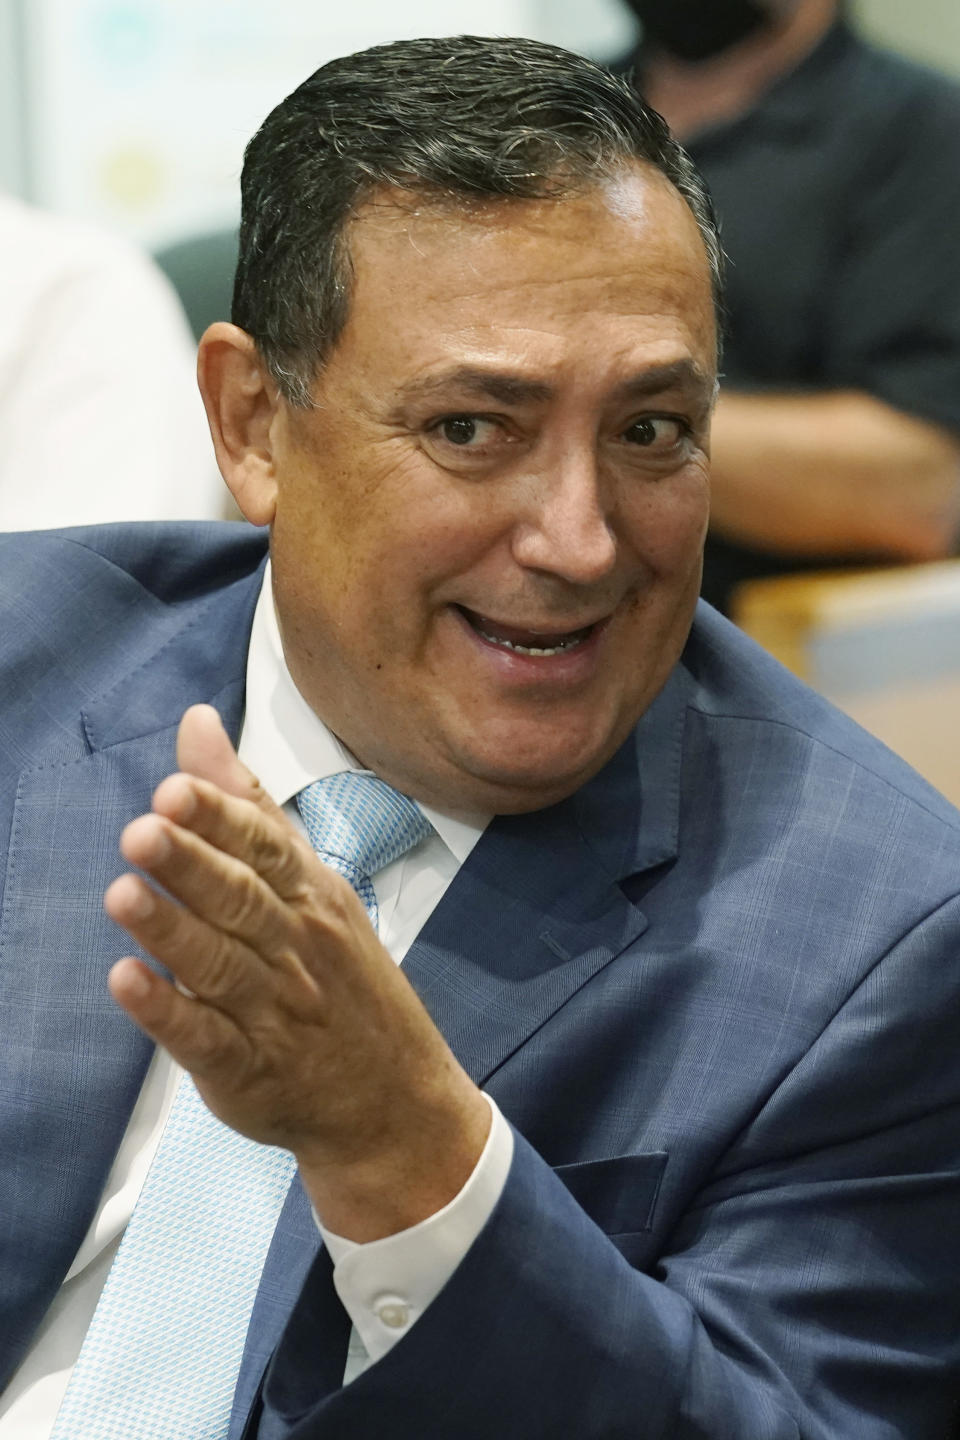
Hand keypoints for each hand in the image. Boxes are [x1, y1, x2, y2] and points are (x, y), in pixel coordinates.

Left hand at [105, 704, 489, 1239]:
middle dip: (192, 865)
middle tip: (142, 832)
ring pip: (220, 965)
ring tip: (123, 894)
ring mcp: (273, 1012)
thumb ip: (250, 807)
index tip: (175, 790)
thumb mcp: (313, 883)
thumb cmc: (343, 978)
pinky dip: (168, 1014)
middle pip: (241, 901)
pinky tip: (129, 983)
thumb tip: (196, 723)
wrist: (396, 1100)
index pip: (265, 850)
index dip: (219, 821)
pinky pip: (207, 1040)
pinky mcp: (246, 1071)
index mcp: (311, 896)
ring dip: (172, 930)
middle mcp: (295, 948)